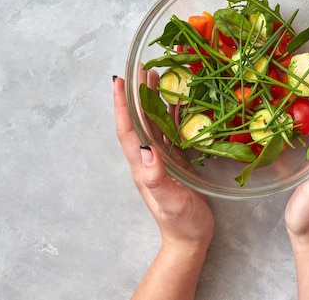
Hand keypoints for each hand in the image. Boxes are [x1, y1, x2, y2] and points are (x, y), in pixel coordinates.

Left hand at [113, 70, 213, 251]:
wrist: (190, 238)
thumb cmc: (180, 222)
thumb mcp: (169, 201)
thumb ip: (157, 178)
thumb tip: (146, 149)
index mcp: (141, 165)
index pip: (127, 129)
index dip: (122, 105)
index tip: (119, 81)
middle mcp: (147, 158)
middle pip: (138, 120)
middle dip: (137, 94)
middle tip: (142, 69)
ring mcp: (160, 159)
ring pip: (154, 122)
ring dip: (153, 100)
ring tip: (158, 77)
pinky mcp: (174, 161)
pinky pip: (171, 132)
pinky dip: (173, 114)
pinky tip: (179, 102)